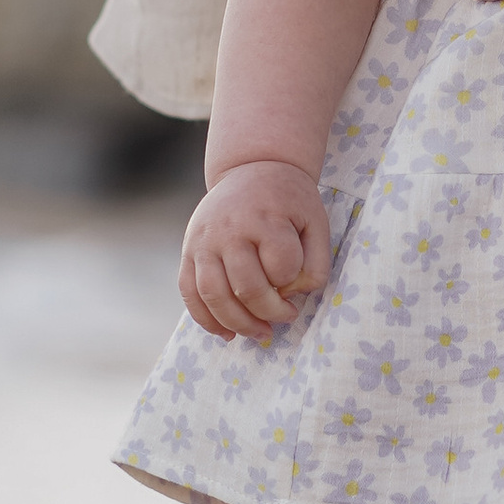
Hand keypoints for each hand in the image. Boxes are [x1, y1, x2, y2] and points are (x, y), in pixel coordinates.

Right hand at [181, 160, 332, 340]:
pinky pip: (189, 292)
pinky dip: (205, 319)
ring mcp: (203, 240)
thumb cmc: (289, 202)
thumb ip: (315, 262)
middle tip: (287, 317)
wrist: (253, 169)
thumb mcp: (316, 222)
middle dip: (270, 313)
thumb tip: (290, 297)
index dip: (294, 283)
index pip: (282, 267)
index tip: (299, 283)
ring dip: (239, 324)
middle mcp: (229, 229)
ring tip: (260, 333)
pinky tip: (226, 333)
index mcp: (265, 218)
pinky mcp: (188, 250)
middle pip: (247, 288)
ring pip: (213, 296)